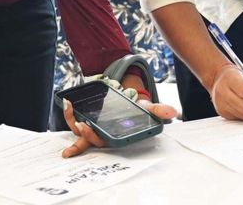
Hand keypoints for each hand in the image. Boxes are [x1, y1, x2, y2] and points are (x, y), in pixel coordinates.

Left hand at [60, 97, 177, 157]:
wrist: (128, 100)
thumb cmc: (137, 110)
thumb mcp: (147, 109)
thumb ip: (159, 111)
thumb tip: (174, 112)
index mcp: (116, 137)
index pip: (106, 142)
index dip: (96, 138)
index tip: (87, 128)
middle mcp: (103, 136)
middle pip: (91, 141)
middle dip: (85, 134)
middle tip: (81, 124)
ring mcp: (93, 129)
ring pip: (79, 132)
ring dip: (72, 121)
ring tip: (70, 108)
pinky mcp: (86, 120)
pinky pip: (74, 120)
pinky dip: (70, 112)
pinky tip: (68, 101)